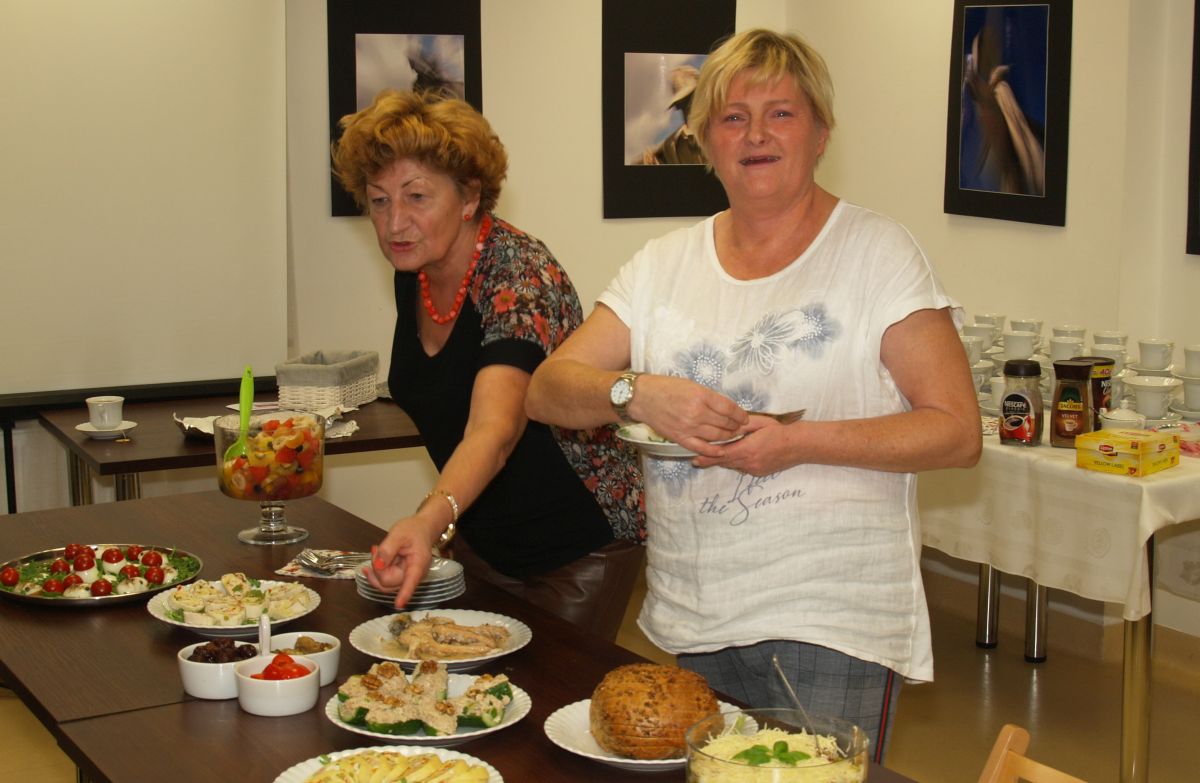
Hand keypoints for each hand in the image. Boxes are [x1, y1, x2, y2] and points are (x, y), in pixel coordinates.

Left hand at [365, 514, 441, 608]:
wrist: (422, 529)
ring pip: (384, 584)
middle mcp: (414, 575)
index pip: (411, 581)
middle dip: (378, 568)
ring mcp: (406, 578)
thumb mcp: (399, 534)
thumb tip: (378, 565)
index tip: (399, 605)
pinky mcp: (400, 578)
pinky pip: (384, 581)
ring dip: (376, 570)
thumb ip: (387, 549)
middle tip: (376, 549)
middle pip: (389, 582)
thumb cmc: (414, 530)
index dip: (405, 593)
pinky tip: (376, 559)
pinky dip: (377, 571)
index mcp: (418, 564)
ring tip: (378, 550)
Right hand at [632, 375, 747, 455]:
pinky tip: (722, 450)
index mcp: (701, 396)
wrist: (643, 397)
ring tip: (733, 435)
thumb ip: (708, 397)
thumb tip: (725, 408)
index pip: (728, 408)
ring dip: (728, 436)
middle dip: (736, 426)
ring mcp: (689, 427)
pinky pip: (701, 447)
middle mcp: (697, 413)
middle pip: (725, 423)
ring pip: (717, 436)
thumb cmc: (666, 387)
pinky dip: (713, 450)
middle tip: (741, 427)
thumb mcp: (691, 385)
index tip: (745, 417)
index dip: (740, 414)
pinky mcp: (680, 437)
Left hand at [692, 414, 797, 474]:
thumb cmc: (780, 431)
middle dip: (710, 461)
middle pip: (725, 462)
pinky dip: (735, 463)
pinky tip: (733, 457)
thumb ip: (743, 425)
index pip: (723, 454)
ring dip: (722, 462)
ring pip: (733, 466)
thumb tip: (727, 426)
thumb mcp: (761, 423)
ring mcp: (755, 469)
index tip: (695, 458)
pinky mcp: (759, 472)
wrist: (799, 445)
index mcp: (748, 449)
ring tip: (709, 459)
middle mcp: (750, 462)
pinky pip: (742, 468)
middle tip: (695, 461)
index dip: (708, 457)